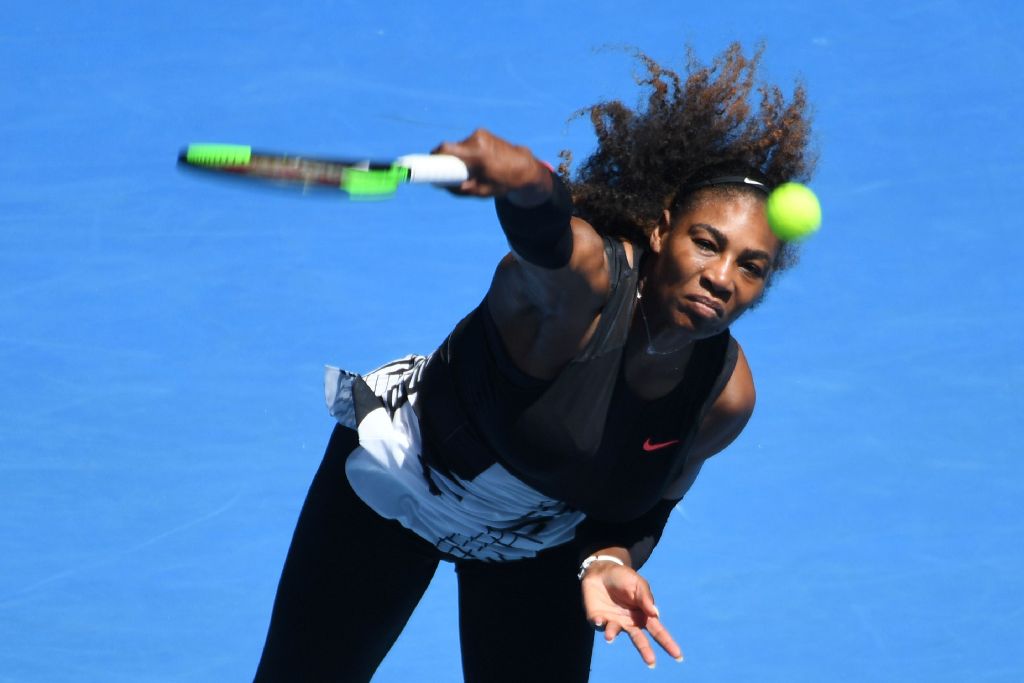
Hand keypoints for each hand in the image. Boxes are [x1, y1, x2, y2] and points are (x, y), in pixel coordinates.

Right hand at [432, 129, 551, 204]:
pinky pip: (466, 144)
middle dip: (445, 160)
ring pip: (458, 146)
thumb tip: (437, 183)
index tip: (422, 165)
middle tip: (446, 173)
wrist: (524, 167)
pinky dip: (466, 153)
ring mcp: (480, 134)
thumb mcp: (480, 191)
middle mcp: (477, 140)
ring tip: (469, 170)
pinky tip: (476, 163)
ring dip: (458, 157)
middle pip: (449, 148)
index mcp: (477, 155)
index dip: (431, 157)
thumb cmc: (502, 182)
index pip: (445, 150)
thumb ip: (458, 189)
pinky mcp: (482, 133)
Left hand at [580, 562, 683, 667]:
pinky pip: (599, 624)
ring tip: (610, 636)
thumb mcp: (638, 584)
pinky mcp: (598, 619)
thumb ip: (646, 598)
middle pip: (639, 640)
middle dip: (645, 650)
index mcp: (643, 615)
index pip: (658, 631)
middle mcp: (629, 622)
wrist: (601, 571)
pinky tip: (599, 619)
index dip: (667, 643)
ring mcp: (614, 622)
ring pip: (615, 632)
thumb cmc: (624, 578)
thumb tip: (655, 614)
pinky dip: (599, 623)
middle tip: (651, 662)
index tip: (678, 655)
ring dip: (613, 633)